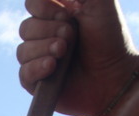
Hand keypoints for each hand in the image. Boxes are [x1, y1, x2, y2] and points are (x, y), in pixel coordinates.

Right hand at [17, 0, 138, 115]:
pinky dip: (37, 68)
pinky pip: (23, 73)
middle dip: (49, 30)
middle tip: (72, 35)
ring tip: (65, 52)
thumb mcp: (99, 1)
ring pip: (23, 51)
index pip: (31, 4)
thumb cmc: (110, 37)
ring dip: (45, 48)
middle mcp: (45, 37)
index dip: (42, 7)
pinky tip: (52, 66)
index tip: (67, 13)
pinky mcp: (38, 84)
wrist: (115, 74)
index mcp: (55, 15)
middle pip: (25, 27)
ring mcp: (40, 61)